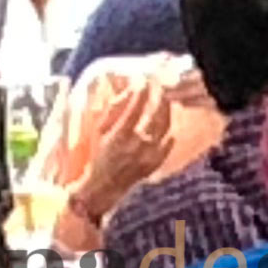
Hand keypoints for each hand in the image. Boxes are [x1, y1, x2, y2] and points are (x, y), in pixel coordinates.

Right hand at [75, 78, 174, 219]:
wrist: (102, 187)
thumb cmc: (97, 156)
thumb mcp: (100, 131)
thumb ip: (114, 111)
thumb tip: (128, 92)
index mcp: (120, 134)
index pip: (136, 106)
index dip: (141, 91)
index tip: (143, 81)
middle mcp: (138, 143)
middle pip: (157, 115)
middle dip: (160, 98)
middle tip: (160, 88)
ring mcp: (149, 154)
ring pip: (165, 127)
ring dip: (166, 112)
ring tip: (165, 102)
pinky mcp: (155, 163)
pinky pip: (168, 144)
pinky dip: (169, 134)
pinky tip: (168, 127)